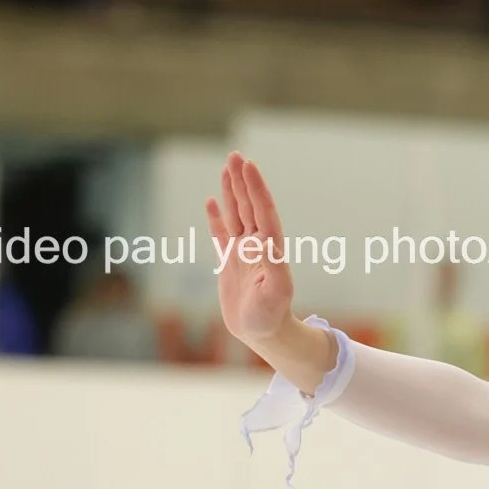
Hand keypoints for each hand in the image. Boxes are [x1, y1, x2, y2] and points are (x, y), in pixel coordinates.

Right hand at [205, 152, 299, 348]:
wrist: (263, 332)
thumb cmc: (272, 315)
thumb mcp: (276, 292)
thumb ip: (273, 266)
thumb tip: (265, 241)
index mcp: (270, 248)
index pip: (263, 211)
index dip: (256, 188)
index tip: (249, 166)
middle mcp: (257, 245)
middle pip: (249, 206)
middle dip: (243, 181)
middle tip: (236, 156)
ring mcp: (243, 252)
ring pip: (236, 215)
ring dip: (232, 192)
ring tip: (227, 168)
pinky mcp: (230, 262)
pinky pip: (221, 234)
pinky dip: (216, 217)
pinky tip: (212, 201)